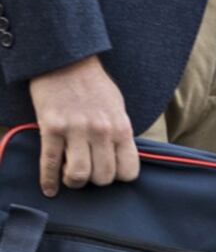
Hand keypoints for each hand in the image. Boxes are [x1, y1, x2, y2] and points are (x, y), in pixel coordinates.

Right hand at [28, 55, 138, 196]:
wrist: (66, 62)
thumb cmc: (94, 86)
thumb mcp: (118, 109)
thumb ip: (120, 134)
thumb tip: (120, 159)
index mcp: (121, 128)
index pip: (129, 171)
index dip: (119, 177)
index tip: (111, 173)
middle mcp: (102, 132)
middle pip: (103, 177)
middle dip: (96, 180)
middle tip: (89, 173)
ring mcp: (76, 131)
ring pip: (79, 175)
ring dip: (74, 181)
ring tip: (71, 176)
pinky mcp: (52, 128)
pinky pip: (50, 163)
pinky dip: (49, 180)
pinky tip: (50, 189)